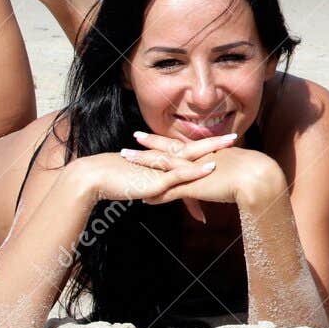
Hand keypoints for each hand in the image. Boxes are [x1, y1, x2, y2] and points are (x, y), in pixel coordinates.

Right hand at [68, 151, 217, 206]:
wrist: (92, 179)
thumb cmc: (113, 182)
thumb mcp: (138, 183)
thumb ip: (152, 184)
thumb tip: (160, 190)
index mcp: (159, 160)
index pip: (186, 152)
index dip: (204, 148)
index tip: (221, 144)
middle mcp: (162, 161)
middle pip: (194, 149)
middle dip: (215, 144)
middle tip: (235, 138)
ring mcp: (160, 170)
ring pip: (191, 159)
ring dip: (213, 154)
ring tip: (232, 149)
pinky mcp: (156, 180)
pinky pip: (180, 175)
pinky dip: (196, 172)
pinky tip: (211, 168)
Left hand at [122, 132, 284, 212]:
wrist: (256, 176)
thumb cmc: (253, 172)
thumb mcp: (235, 167)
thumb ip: (225, 168)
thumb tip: (221, 170)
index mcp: (205, 153)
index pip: (180, 145)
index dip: (164, 140)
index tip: (150, 135)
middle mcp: (196, 159)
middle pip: (167, 150)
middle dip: (149, 144)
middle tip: (134, 137)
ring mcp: (192, 172)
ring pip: (162, 166)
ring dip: (143, 164)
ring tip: (127, 160)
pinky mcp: (193, 187)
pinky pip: (170, 192)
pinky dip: (156, 196)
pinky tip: (143, 199)